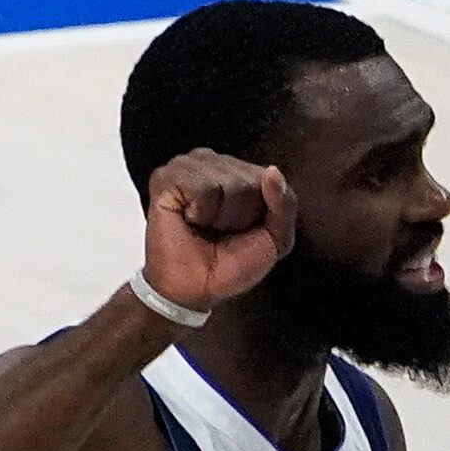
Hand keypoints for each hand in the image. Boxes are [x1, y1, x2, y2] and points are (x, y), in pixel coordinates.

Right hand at [140, 149, 296, 312]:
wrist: (194, 288)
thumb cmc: (231, 263)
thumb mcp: (276, 237)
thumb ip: (285, 202)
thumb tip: (272, 171)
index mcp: (237, 171)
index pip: (268, 176)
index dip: (260, 210)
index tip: (242, 229)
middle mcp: (211, 162)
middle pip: (249, 180)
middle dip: (240, 214)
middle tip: (219, 230)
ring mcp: (186, 166)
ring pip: (227, 181)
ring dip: (219, 215)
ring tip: (204, 225)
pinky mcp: (164, 177)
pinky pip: (202, 187)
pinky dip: (201, 212)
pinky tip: (188, 219)